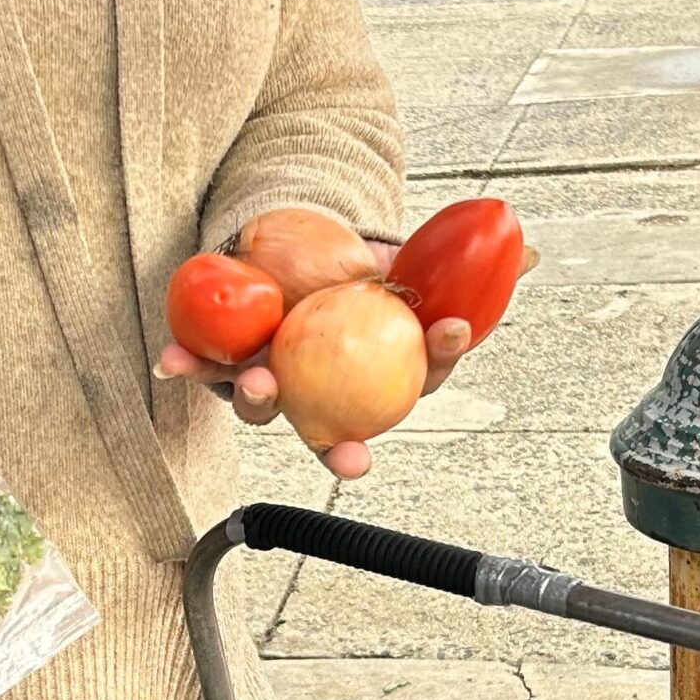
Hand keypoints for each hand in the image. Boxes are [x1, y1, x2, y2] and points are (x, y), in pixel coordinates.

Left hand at [155, 241, 472, 479]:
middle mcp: (326, 390)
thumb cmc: (353, 268)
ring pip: (268, 405)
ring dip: (264, 399)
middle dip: (340, 448)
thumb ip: (456, 263)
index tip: (448, 334)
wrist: (290, 245)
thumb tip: (531, 249)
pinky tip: (169, 359)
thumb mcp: (405, 259)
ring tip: (262, 381)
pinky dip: (187, 362)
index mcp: (379, 370)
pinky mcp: (228, 361)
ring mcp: (276, 381)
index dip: (436, 359)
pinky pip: (206, 365)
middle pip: (336, 426)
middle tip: (351, 453)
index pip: (418, 375)